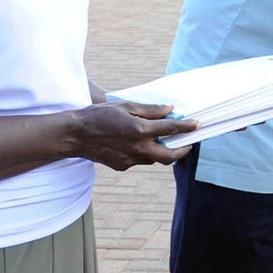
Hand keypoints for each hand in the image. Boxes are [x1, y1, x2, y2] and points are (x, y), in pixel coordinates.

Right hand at [71, 102, 196, 170]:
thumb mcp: (126, 106)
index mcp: (140, 130)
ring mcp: (130, 160)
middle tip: (188, 143)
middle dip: (182, 151)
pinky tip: (137, 143)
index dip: (187, 127)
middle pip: (170, 156)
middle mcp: (138, 148)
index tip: (197, 125)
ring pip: (154, 159)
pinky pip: (139, 161)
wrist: (75, 135)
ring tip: (162, 140)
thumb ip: (150, 110)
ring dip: (161, 151)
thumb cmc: (99, 116)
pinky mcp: (122, 166)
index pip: (171, 129)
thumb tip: (170, 110)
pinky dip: (143, 153)